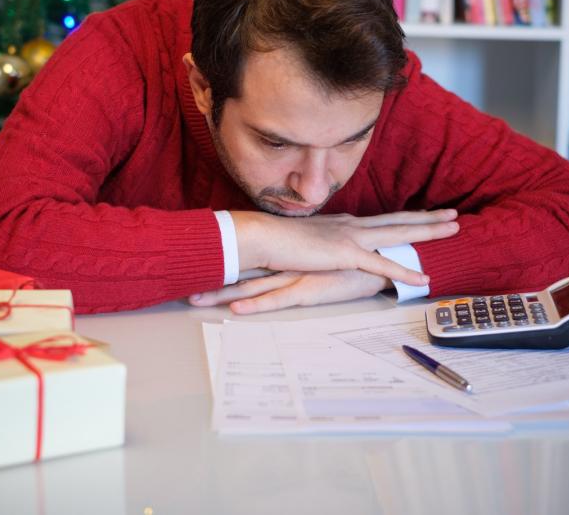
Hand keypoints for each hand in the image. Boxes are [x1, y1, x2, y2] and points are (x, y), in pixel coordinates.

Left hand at [189, 269, 387, 313]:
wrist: (386, 257)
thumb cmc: (354, 261)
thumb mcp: (323, 260)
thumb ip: (303, 262)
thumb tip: (286, 266)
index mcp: (287, 258)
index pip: (248, 263)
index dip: (221, 269)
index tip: (196, 273)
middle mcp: (286, 264)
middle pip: (241, 274)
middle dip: (212, 282)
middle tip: (183, 291)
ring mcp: (296, 276)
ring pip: (252, 287)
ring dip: (224, 294)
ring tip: (196, 301)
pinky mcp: (310, 289)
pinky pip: (278, 300)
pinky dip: (256, 306)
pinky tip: (237, 312)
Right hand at [232, 208, 458, 286]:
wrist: (263, 237)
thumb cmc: (279, 241)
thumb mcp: (308, 240)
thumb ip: (323, 244)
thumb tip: (329, 250)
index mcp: (344, 224)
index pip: (384, 220)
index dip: (409, 217)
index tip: (429, 214)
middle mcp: (352, 226)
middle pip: (399, 221)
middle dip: (429, 218)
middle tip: (454, 215)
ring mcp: (351, 238)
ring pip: (398, 234)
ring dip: (427, 232)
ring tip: (453, 230)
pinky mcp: (345, 255)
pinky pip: (381, 266)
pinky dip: (404, 272)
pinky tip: (423, 279)